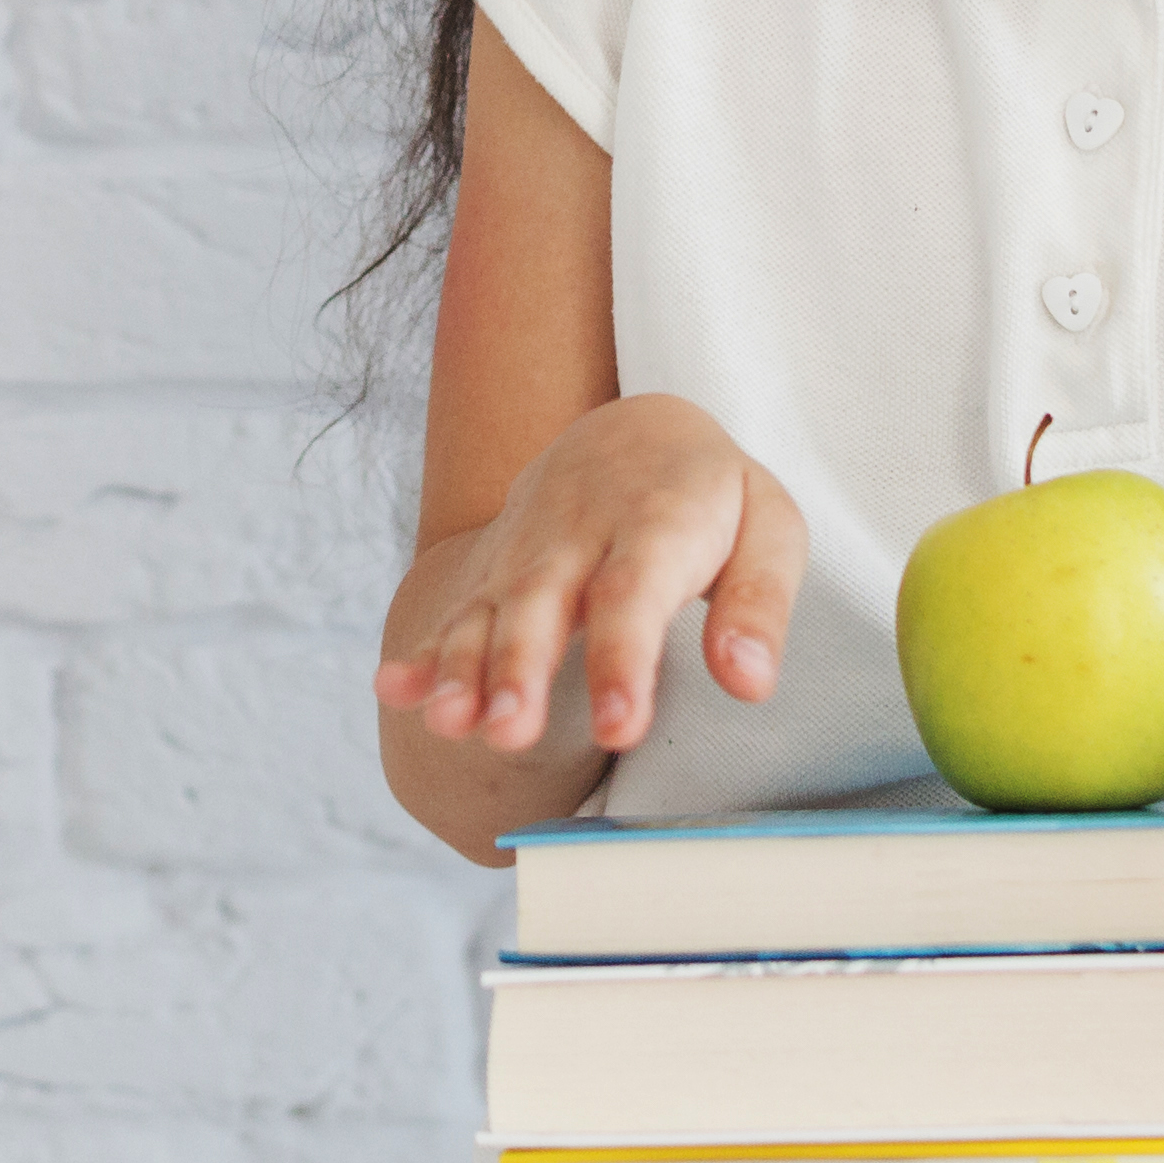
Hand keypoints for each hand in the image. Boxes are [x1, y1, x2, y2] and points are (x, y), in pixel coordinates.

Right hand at [374, 394, 808, 755]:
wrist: (633, 431)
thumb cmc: (712, 495)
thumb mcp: (768, 527)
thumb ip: (759, 604)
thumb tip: (750, 682)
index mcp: (657, 522)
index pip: (633, 594)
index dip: (622, 661)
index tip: (618, 727)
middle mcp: (578, 535)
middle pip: (543, 604)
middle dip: (521, 669)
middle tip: (510, 731)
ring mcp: (527, 552)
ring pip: (489, 612)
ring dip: (463, 669)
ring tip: (449, 723)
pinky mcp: (495, 572)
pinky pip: (453, 612)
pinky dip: (422, 652)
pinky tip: (395, 689)